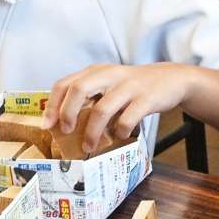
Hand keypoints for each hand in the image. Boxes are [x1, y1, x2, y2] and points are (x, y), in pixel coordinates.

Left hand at [45, 63, 200, 152]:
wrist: (171, 80)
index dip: (53, 105)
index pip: (65, 84)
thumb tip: (63, 124)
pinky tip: (119, 137)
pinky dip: (119, 132)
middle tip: (65, 132)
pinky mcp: (146, 98)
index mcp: (96, 71)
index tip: (48, 125)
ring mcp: (128, 86)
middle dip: (67, 113)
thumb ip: (89, 96)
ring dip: (92, 132)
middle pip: (79, 89)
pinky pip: (126, 120)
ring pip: (102, 109)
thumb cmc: (133, 87)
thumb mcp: (109, 83)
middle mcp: (110, 75)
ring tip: (89, 147)